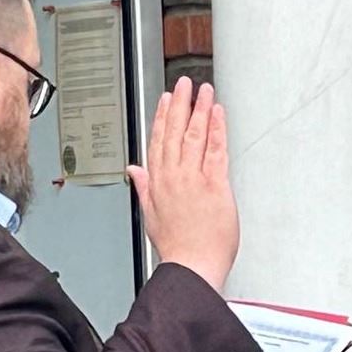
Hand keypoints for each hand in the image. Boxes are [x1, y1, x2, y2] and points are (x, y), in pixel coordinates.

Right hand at [128, 75, 238, 289]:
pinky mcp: (215, 185)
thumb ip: (143, 187)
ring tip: (202, 91)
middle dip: (179, 104)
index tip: (165, 100)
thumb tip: (134, 171)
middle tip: (184, 84)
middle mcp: (174, 177)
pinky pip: (215, 150)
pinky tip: (217, 113)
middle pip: (175, 132)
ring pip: (194, 136)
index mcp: (158, 183)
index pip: (158, 142)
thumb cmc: (176, 248)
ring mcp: (194, 179)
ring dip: (198, 109)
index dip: (161, 117)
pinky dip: (216, 129)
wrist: (192, 267)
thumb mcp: (151, 215)